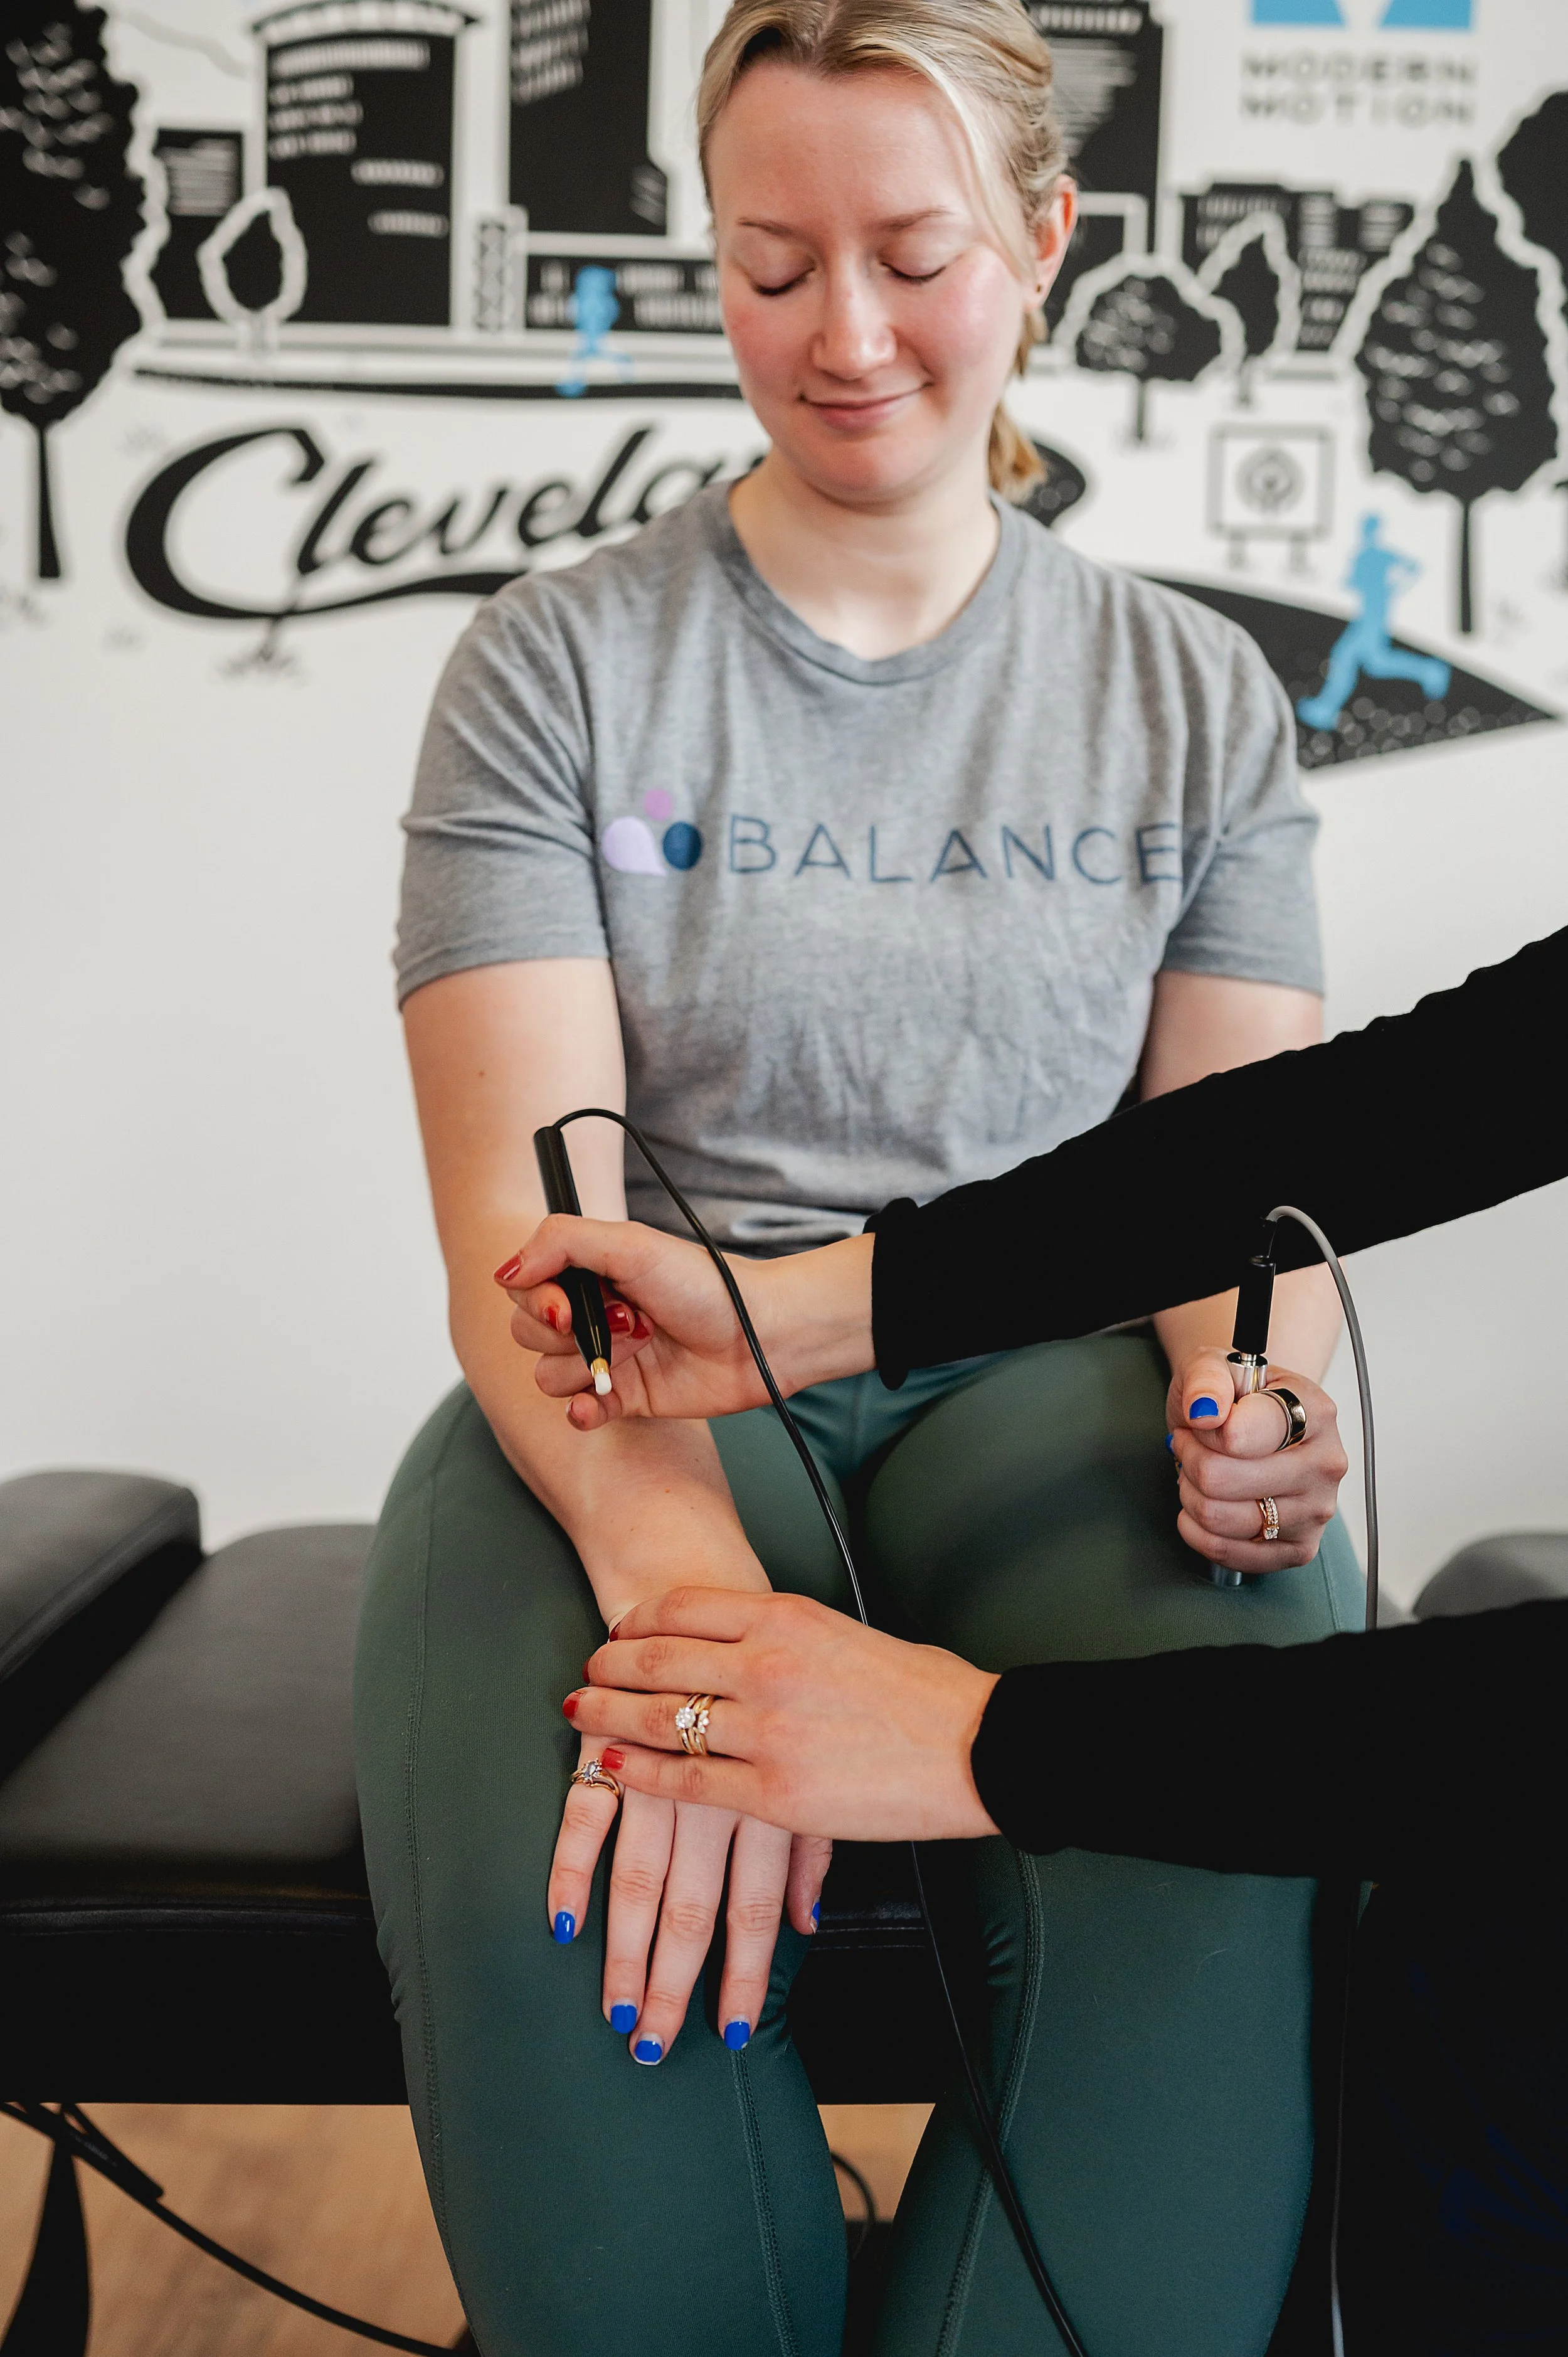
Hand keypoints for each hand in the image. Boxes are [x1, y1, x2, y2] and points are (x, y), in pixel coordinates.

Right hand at [496, 1218, 872, 1430]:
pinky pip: (576, 1411)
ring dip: (588, 1364)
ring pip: (548, 1374)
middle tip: (629, 1320)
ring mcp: (607, 1357)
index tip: (567, 1306)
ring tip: (643, 1347)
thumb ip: (560, 1243)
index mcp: (589, 1271)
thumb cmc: (704, 1283)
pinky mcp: (625, 1398)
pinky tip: (599, 1402)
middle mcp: (592, 1313)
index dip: (537, 1300)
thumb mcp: (628, 1245)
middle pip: (528, 1333)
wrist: (761, 1335)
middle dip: (571, 1331)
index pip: (524, 1288)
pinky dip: (582, 1409)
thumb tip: (504, 1272)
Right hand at [549, 1667, 828, 2063]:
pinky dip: (570, 1872)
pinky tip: (561, 1924)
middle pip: (691, 1906)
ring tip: (612, 2006)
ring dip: (621, 1949)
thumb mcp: (810, 1751)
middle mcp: (715, 1790)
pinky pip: (584, 1817)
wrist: (703, 1573)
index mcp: (769, 1797)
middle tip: (651, 2045)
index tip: (732, 2034)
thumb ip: (810, 1844)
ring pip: (639, 1875)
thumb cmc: (770, 1672)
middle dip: (671, 1983)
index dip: (743, 1975)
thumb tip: (807, 1923)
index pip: (757, 1908)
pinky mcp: (608, 1741)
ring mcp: (658, 1769)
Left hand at [562, 1588, 1000, 1842]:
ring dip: (608, 1716)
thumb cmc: (927, 1691)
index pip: (685, 1607)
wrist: (978, 1747)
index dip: (639, 1620)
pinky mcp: (771, 1793)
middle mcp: (766, 1665)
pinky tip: (612, 1769)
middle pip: (656, 1658)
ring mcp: (764, 1731)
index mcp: (788, 1617)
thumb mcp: (849, 1634)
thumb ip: (792, 1637)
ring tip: (582, 1715)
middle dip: (609, 1667)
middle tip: (586, 1673)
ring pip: (658, 1719)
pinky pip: (684, 1782)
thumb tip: (749, 1647)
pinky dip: (638, 1774)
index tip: (620, 1630)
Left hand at [1167, 1350, 1347, 1576]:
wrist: (1249, 1424)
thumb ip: (1207, 1378)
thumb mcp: (1213, 1366)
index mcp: (1314, 1411)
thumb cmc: (1233, 1397)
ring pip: (1221, 1518)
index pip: (1237, 1436)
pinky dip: (1199, 1532)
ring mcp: (1317, 1510)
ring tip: (1197, 1473)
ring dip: (1191, 1495)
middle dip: (1190, 1461)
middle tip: (1189, 1446)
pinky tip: (1198, 1507)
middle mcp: (1326, 1463)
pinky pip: (1232, 1554)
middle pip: (1222, 1481)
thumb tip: (1206, 1411)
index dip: (1202, 1429)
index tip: (1201, 1419)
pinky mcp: (1301, 1547)